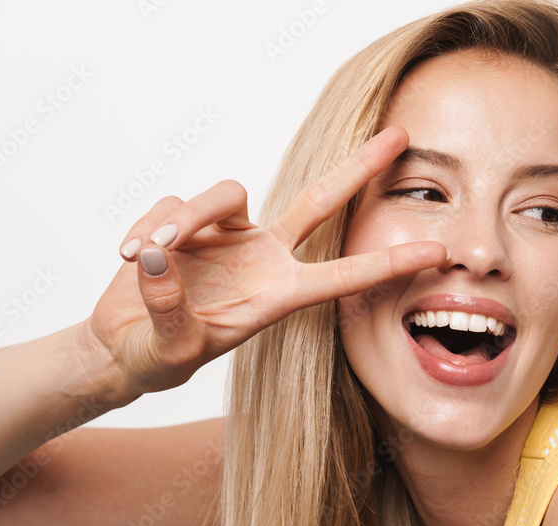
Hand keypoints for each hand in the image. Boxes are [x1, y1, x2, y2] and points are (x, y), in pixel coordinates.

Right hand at [86, 126, 444, 396]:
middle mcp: (263, 257)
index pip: (343, 276)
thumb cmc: (157, 357)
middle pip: (320, 200)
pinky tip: (128, 256)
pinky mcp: (187, 219)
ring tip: (145, 254)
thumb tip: (158, 254)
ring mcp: (228, 235)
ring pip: (224, 194)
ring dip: (183, 218)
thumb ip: (169, 308)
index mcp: (277, 295)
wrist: (122, 345)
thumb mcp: (169, 349)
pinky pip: (172, 203)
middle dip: (360, 168)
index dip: (388, 262)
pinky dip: (145, 227)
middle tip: (400, 136)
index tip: (435, 252)